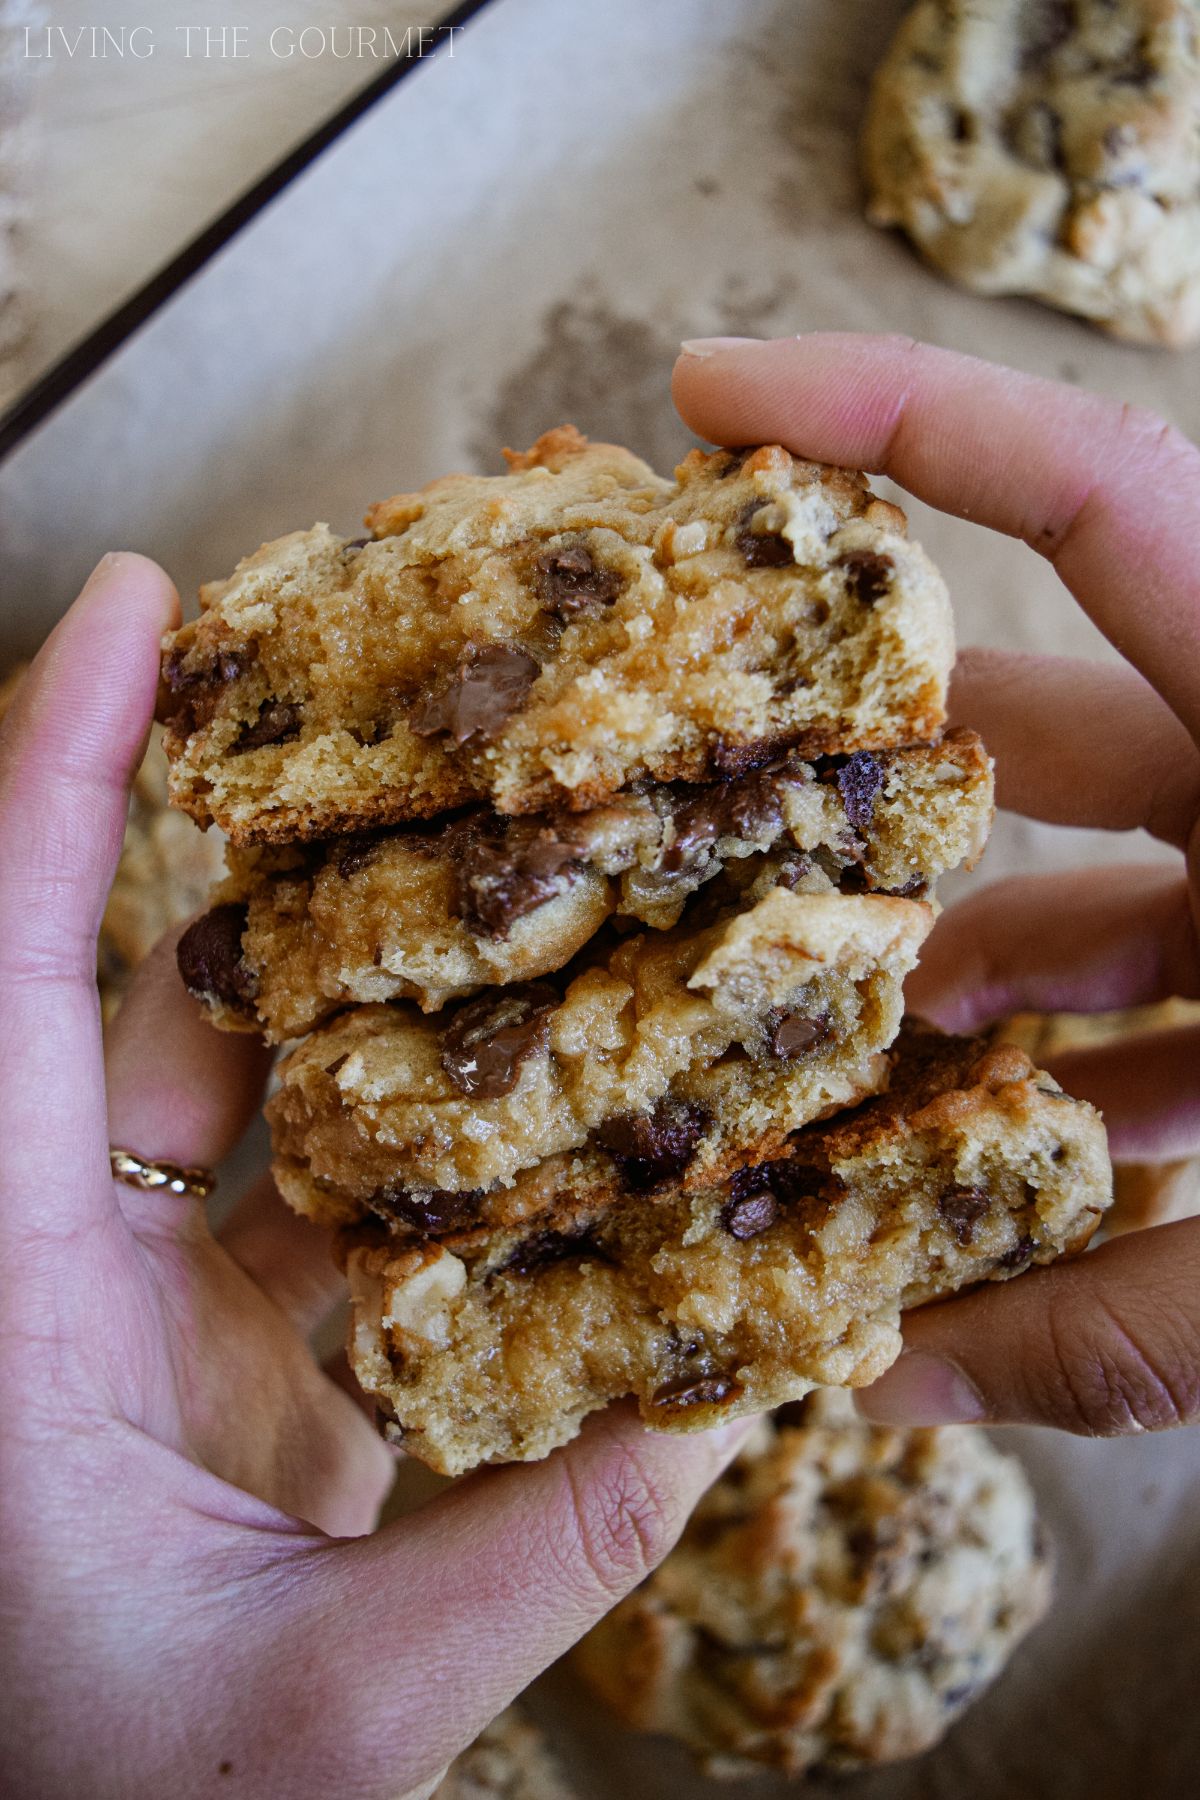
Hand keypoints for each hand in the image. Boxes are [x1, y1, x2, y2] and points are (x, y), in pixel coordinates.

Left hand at [0, 555, 749, 1798]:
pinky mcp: (227, 1345)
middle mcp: (64, 1254)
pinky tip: (541, 1089)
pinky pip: (329, 1190)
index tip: (127, 604)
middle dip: (240, 825)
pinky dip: (427, 1136)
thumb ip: (527, 1559)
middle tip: (375, 690)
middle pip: (135, 982)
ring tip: (505, 864)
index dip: (54, 776)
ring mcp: (147, 1295)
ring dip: (363, 974)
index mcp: (10, 1295)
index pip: (8, 980)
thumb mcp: (324, 1710)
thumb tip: (728, 1406)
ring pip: (247, 1070)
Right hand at [674, 332, 1199, 1438]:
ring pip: (1092, 890)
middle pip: (1033, 719)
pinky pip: (1174, 998)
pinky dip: (1085, 1080)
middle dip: (860, 784)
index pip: (1087, 493)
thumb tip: (884, 1386)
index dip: (891, 419)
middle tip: (697, 821)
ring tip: (821, 1079)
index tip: (712, 391)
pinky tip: (1003, 1171)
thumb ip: (1134, 1320)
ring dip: (965, 983)